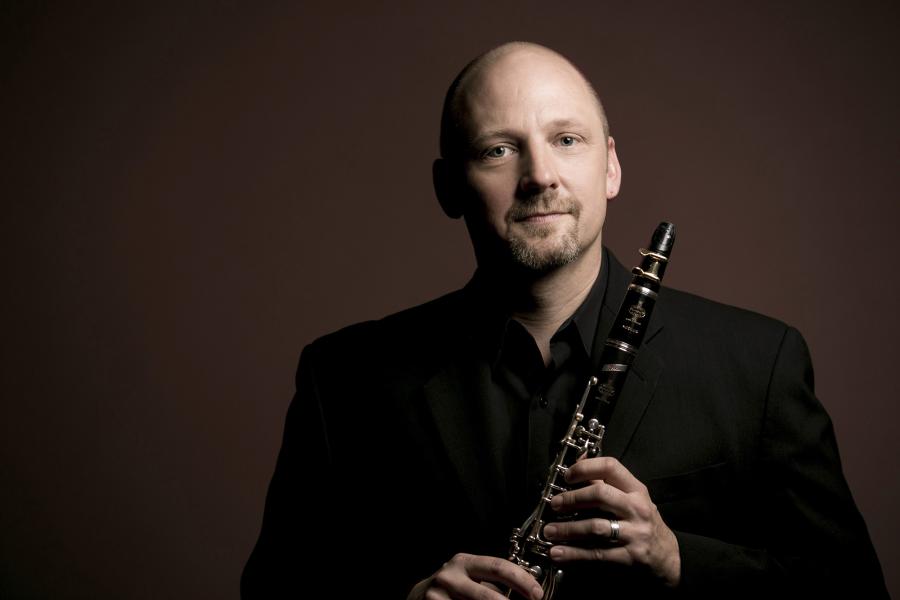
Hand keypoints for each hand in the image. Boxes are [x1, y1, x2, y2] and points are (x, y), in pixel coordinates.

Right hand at [406, 553, 543, 599]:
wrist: (420, 597)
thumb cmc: (453, 587)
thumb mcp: (470, 576)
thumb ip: (492, 580)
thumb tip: (528, 590)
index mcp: (465, 562)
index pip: (498, 566)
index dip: (521, 580)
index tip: (537, 593)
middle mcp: (451, 576)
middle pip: (488, 594)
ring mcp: (439, 595)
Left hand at [543, 456, 680, 586]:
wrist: (668, 558)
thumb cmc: (644, 523)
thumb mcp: (633, 498)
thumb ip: (606, 483)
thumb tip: (578, 461)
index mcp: (636, 490)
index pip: (610, 467)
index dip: (585, 468)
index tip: (567, 476)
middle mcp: (636, 508)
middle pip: (600, 495)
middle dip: (572, 498)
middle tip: (555, 504)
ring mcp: (634, 533)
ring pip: (595, 526)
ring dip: (567, 529)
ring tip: (549, 531)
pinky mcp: (628, 557)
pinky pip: (596, 553)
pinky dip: (573, 553)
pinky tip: (558, 553)